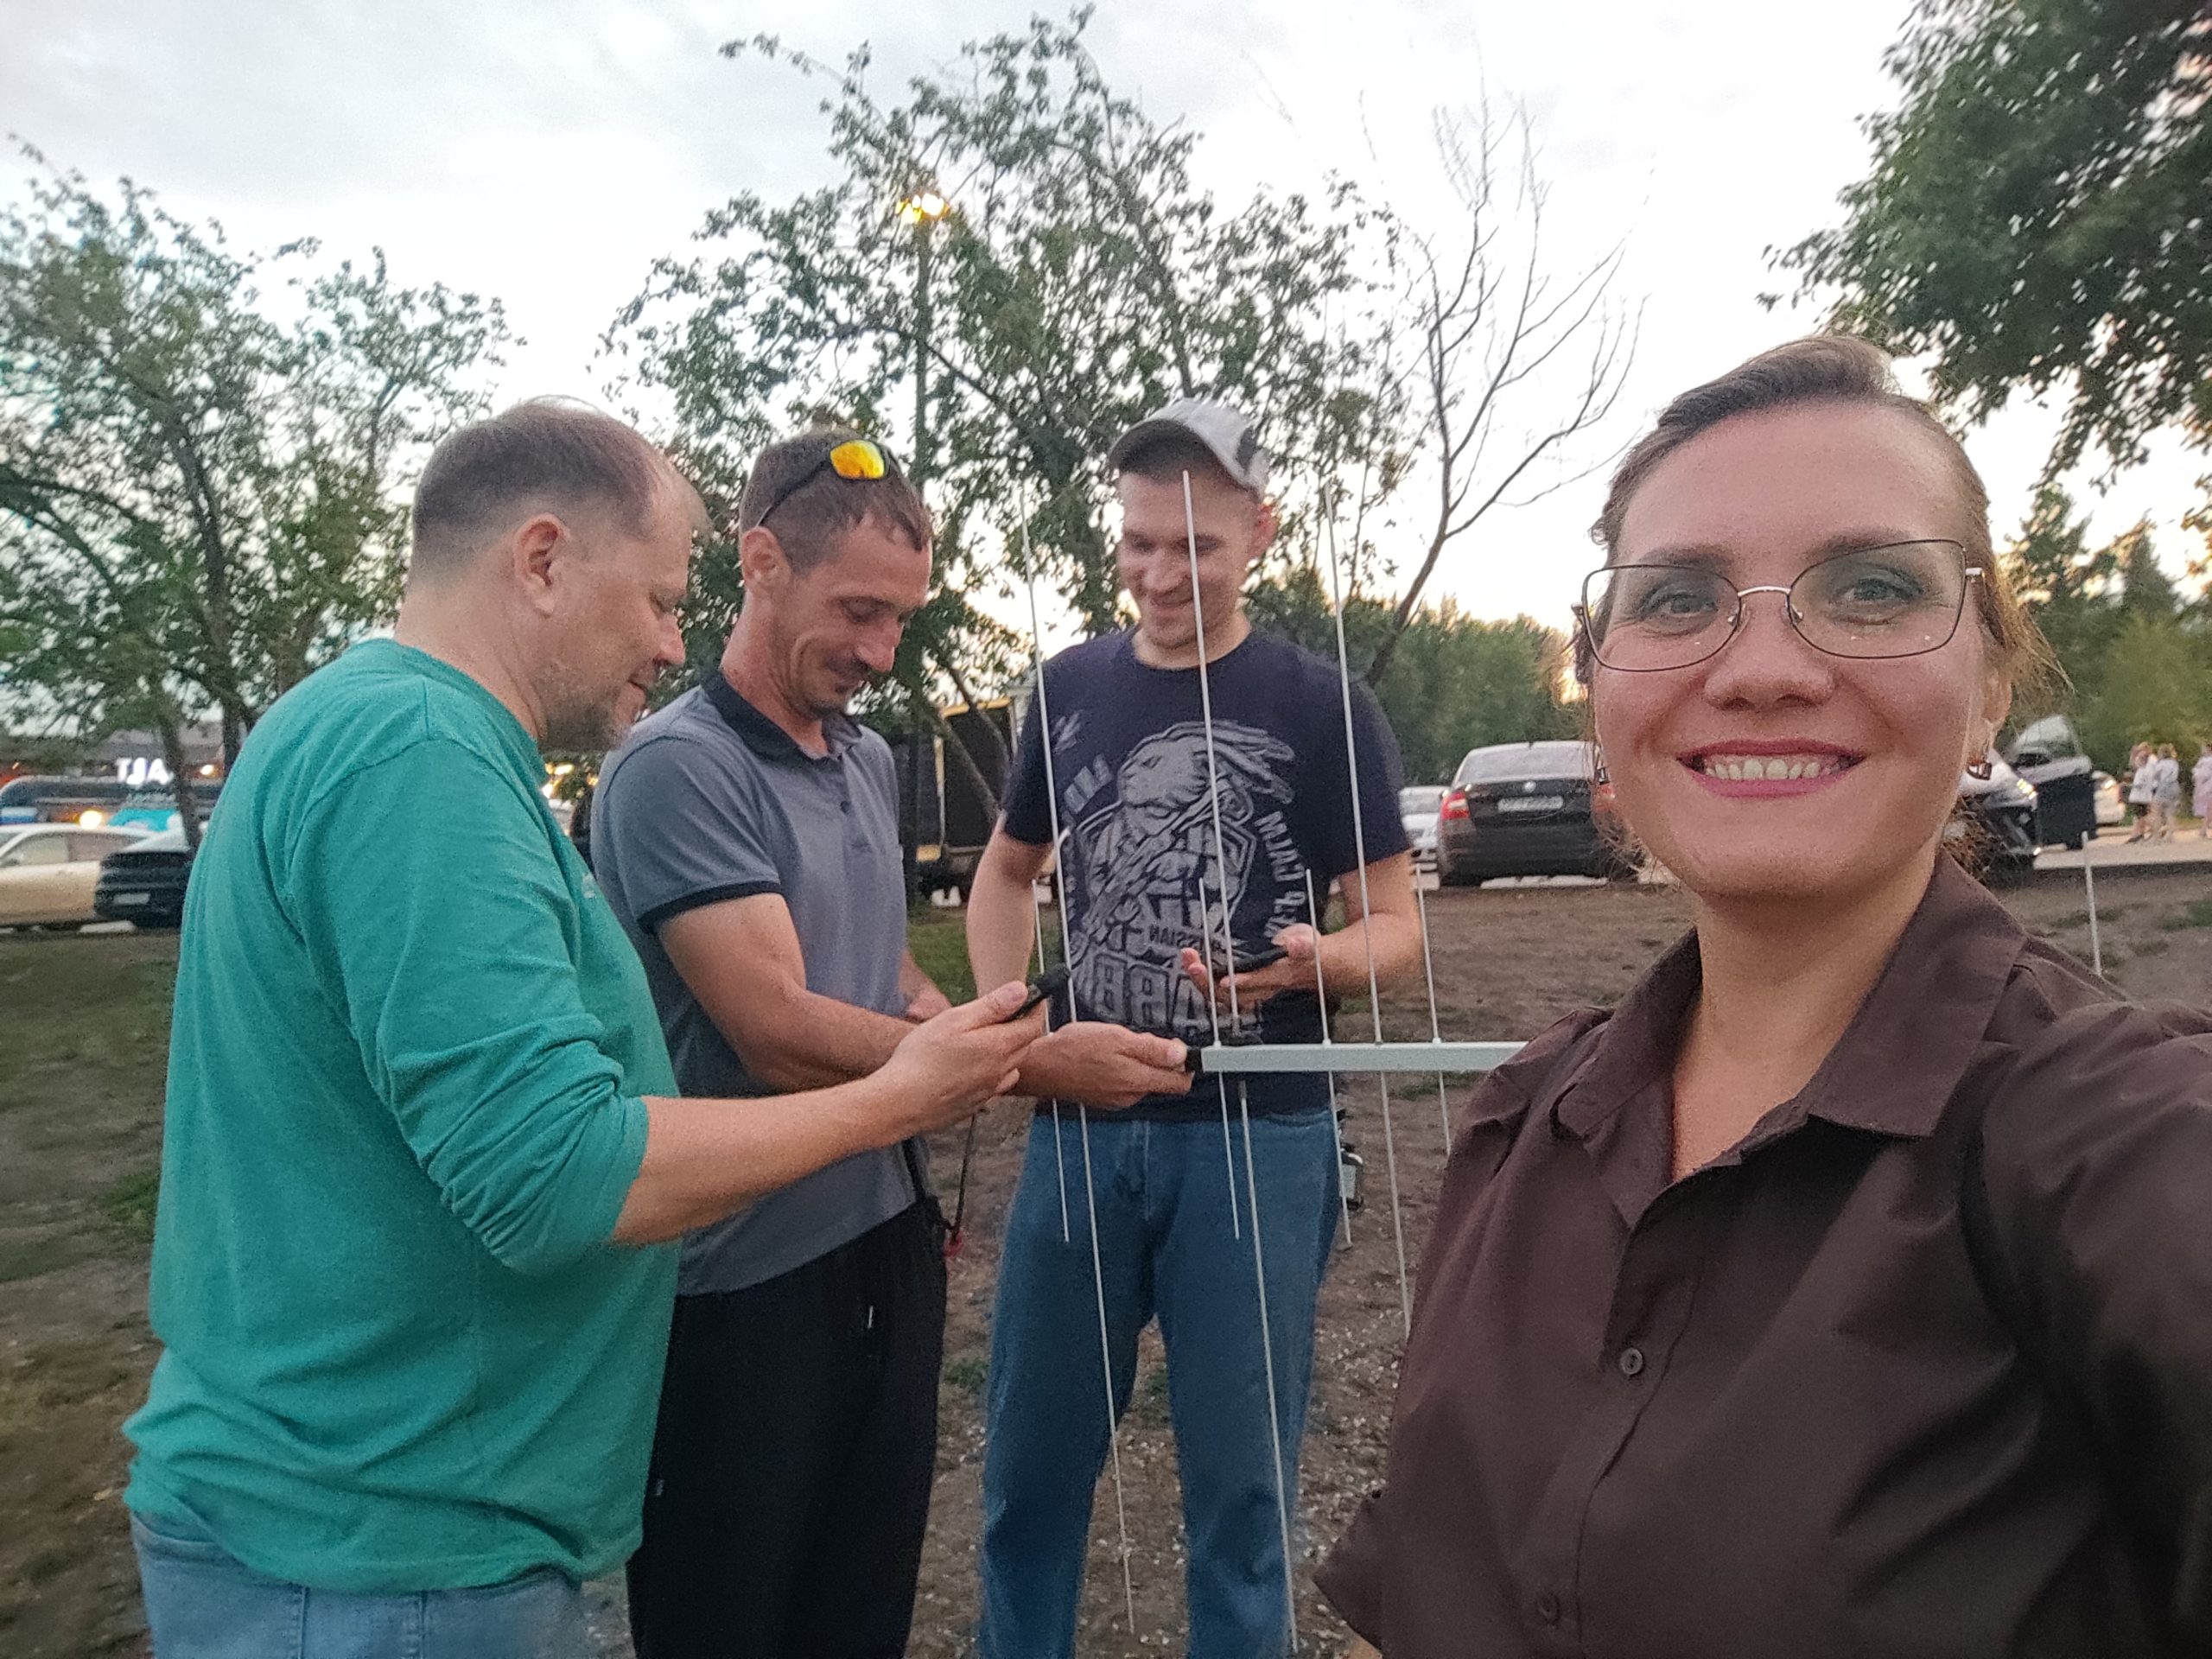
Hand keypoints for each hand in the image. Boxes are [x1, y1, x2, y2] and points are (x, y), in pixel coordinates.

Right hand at [878, 981, 1042, 1135]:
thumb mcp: (954, 1020)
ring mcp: (989, 1092)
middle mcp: (1000, 1072)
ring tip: (985, 1042)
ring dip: (1007, 1053)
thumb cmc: (922, 1059)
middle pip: (1024, 1046)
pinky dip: (992, 1073)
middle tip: (1004, 1015)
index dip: (1036, 1009)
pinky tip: (970, 1068)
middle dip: (1020, 1028)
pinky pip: (994, 1086)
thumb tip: (1021, 991)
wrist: (900, 1103)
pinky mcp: (975, 1105)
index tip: (1033, 999)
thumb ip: (992, 1006)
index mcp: (999, 1047)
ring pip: (1010, 1068)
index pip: (1034, 1025)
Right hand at [1017, 1021, 1190, 1108]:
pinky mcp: (1103, 1098)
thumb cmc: (1073, 1049)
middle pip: (1162, 1080)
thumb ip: (1152, 1048)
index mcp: (1137, 1081)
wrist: (1038, 1065)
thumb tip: (1182, 1055)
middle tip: (1138, 1039)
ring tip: (1115, 1044)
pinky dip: (1121, 1068)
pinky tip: (1104, 1056)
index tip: (1177, 1047)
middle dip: (1159, 1059)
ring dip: (1137, 1062)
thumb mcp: (1117, 1038)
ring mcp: (1116, 1099)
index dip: (1185, 1064)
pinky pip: (1124, 1083)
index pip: (1180, 1083)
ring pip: (1142, 1080)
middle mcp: (1130, 1096)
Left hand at [1179, 923, 1321, 1014]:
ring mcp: (1248, 989)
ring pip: (1220, 993)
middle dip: (1210, 981)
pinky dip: (1202, 976)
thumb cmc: (1305, 952)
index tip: (1225, 979)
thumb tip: (1295, 944)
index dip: (1243, 981)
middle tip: (1195, 965)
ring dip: (1201, 978)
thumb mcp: (1309, 943)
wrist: (1306, 964)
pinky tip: (1190, 961)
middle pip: (1232, 994)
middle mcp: (1260, 988)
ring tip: (1188, 957)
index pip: (1259, 982)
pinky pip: (1216, 988)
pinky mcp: (1238, 985)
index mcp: (1277, 977)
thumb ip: (1303, 945)